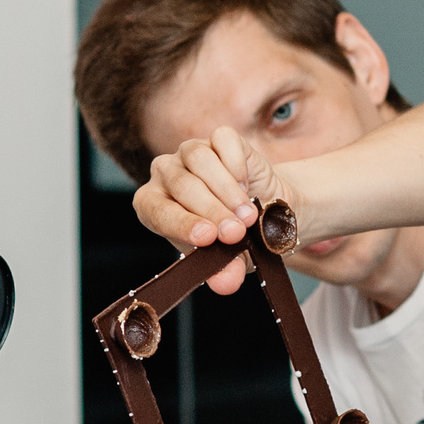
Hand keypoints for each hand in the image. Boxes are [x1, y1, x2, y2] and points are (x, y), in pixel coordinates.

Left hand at [132, 126, 306, 294]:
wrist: (267, 214)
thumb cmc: (237, 240)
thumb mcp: (231, 261)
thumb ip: (224, 272)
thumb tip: (226, 284)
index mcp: (155, 207)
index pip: (156, 210)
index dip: (180, 223)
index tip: (208, 237)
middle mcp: (167, 176)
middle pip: (181, 184)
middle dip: (211, 211)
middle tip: (237, 233)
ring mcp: (190, 153)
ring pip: (197, 159)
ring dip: (224, 189)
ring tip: (248, 216)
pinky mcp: (218, 138)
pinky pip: (222, 140)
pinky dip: (234, 162)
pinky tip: (247, 184)